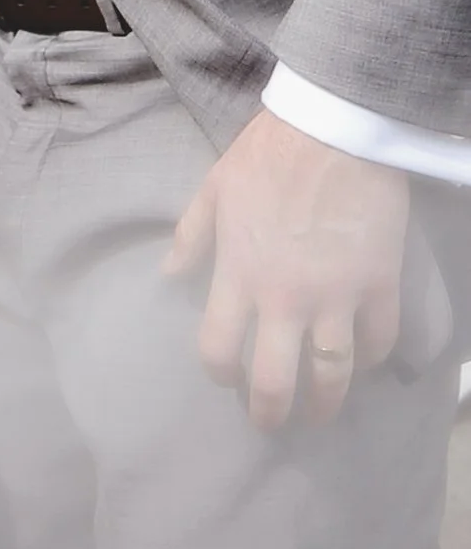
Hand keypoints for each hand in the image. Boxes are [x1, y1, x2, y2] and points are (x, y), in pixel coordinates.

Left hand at [162, 110, 408, 429]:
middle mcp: (284, 298)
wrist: (336, 126)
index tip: (226, 379)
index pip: (218, 350)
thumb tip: (168, 276)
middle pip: (273, 379)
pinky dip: (372, 358)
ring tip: (319, 414)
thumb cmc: (270, 154)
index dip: (219, 374)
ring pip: (331, 373)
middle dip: (269, 411)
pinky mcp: (380, 283)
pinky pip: (379, 338)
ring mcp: (336, 295)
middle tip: (271, 422)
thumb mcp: (214, 190)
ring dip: (324, 403)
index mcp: (238, 276)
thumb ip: (191, 238)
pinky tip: (363, 362)